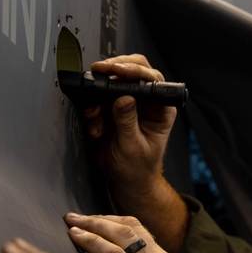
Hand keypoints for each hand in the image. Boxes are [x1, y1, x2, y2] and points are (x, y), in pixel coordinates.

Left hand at [64, 212, 218, 252]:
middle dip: (101, 219)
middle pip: (132, 227)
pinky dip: (93, 243)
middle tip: (76, 216)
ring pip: (123, 235)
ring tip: (72, 222)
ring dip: (94, 225)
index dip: (115, 224)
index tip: (94, 223)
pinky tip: (77, 238)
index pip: (142, 233)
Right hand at [80, 55, 176, 210]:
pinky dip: (90, 110)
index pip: (152, 79)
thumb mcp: (132, 146)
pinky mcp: (110, 110)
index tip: (116, 70)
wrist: (124, 182)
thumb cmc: (137, 169)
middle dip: (113, 71)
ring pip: (111, 83)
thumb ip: (127, 121)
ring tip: (95, 119)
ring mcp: (127, 104)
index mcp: (161, 109)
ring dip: (97, 97)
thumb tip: (123, 98)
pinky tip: (94, 128)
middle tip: (97, 73)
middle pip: (133, 70)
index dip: (135, 71)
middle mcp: (146, 102)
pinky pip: (96, 99)